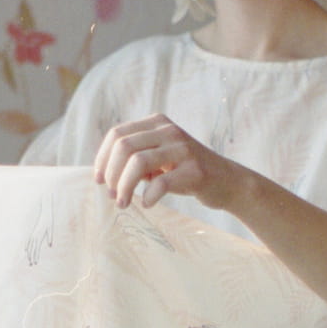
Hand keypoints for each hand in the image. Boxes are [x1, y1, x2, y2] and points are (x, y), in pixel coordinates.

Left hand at [93, 113, 239, 210]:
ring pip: (138, 162)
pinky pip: (161, 183)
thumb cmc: (186, 172)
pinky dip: (149, 196)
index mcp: (157, 123)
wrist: (227, 182)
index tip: (99, 181)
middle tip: (112, 196)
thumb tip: (103, 174)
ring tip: (123, 203)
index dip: (102, 159)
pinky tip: (147, 204)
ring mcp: (183, 149)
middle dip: (111, 174)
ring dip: (124, 187)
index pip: (117, 134)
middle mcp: (169, 131)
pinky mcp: (194, 171)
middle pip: (124, 147)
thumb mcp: (159, 157)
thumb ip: (135, 158)